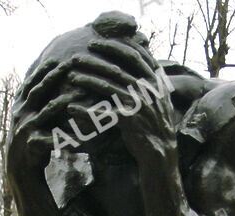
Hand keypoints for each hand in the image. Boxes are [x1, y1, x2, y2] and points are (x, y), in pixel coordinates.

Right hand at [7, 53, 96, 174]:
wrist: (19, 166)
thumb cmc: (29, 137)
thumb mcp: (27, 115)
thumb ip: (35, 99)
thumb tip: (46, 77)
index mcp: (20, 104)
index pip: (32, 82)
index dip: (43, 69)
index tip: (56, 57)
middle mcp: (21, 113)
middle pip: (39, 90)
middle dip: (53, 76)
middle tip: (69, 64)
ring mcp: (26, 128)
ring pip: (47, 111)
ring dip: (62, 102)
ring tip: (77, 94)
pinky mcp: (33, 144)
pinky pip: (53, 138)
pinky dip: (67, 137)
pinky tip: (80, 136)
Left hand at [66, 38, 177, 161]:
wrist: (162, 153)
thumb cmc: (158, 125)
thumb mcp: (162, 98)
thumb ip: (152, 78)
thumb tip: (144, 55)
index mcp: (155, 81)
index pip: (133, 55)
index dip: (113, 46)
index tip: (95, 43)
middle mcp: (147, 89)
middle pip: (116, 68)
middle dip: (94, 61)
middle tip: (75, 58)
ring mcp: (138, 104)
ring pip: (107, 86)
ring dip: (87, 80)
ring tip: (72, 77)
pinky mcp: (129, 121)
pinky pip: (102, 113)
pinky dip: (85, 111)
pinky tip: (71, 108)